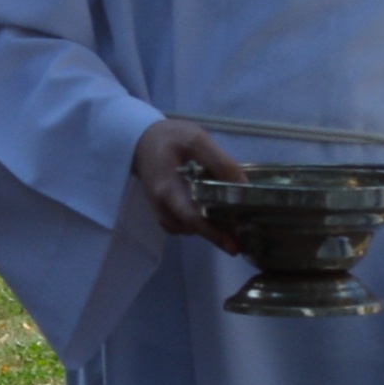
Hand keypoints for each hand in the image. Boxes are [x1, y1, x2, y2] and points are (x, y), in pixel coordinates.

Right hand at [133, 117, 253, 248]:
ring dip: (209, 229)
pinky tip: (215, 214)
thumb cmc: (169, 138)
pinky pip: (183, 223)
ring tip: (233, 225)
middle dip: (217, 234)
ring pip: (188, 228)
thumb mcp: (197, 140)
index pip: (191, 217)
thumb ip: (220, 162)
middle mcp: (162, 205)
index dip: (213, 233)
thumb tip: (243, 187)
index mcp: (167, 189)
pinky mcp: (164, 208)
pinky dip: (200, 222)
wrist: (140, 139)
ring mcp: (161, 209)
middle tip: (242, 237)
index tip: (234, 246)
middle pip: (191, 227)